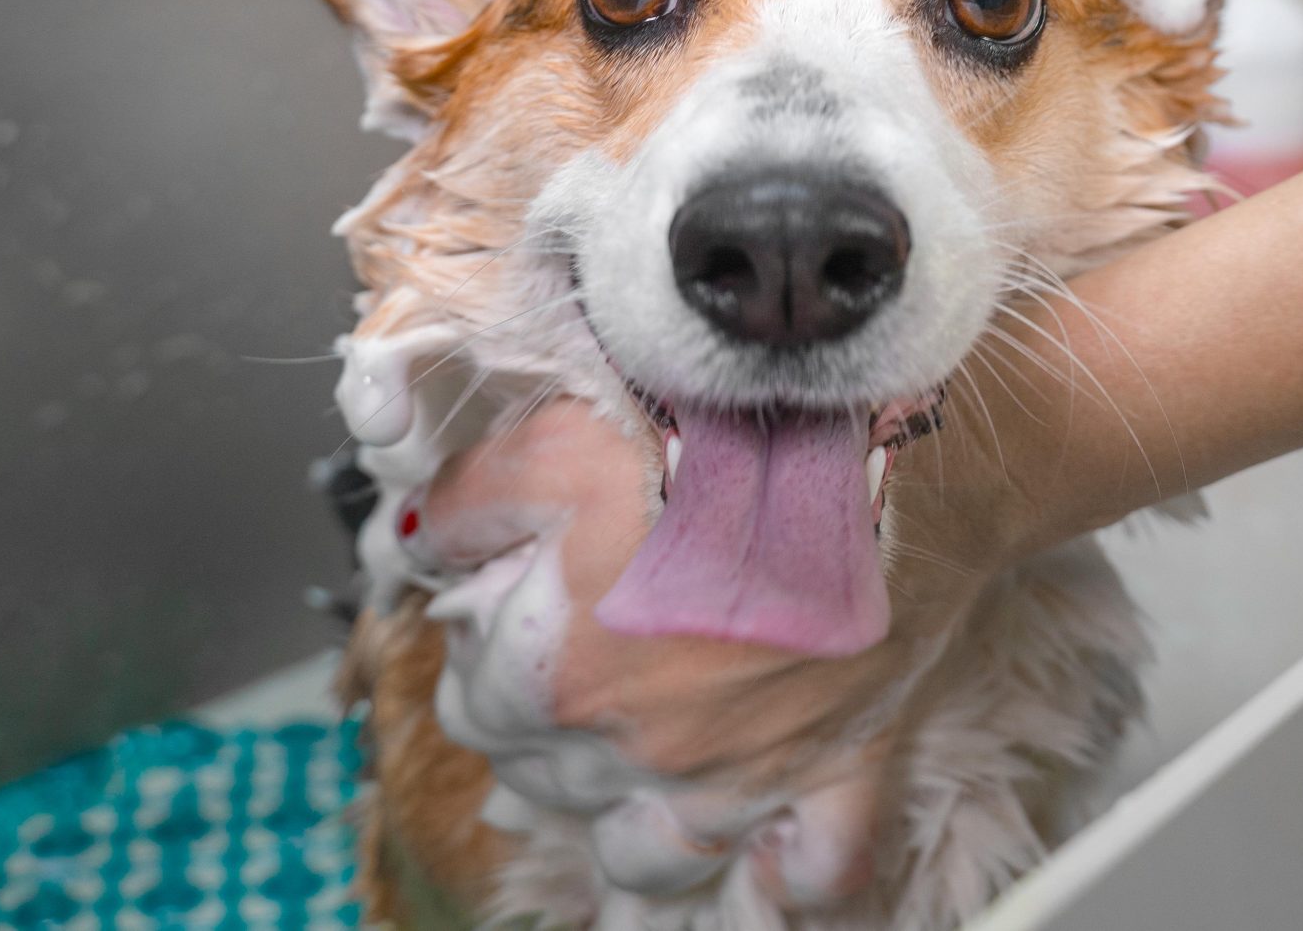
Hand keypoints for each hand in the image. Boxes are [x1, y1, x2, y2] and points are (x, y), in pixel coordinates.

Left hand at [406, 399, 1018, 902]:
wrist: (893, 432)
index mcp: (565, 669)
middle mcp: (645, 746)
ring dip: (622, 811)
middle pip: (542, 778)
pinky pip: (805, 873)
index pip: (473, 695)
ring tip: (630, 744)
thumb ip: (465, 503)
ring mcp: (747, 774)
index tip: (509, 592)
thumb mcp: (559, 437)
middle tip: (565, 644)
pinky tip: (756, 847)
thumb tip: (409, 545)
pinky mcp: (847, 767)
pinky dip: (775, 872)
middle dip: (537, 720)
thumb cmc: (729, 430)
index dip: (481, 635)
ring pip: (643, 856)